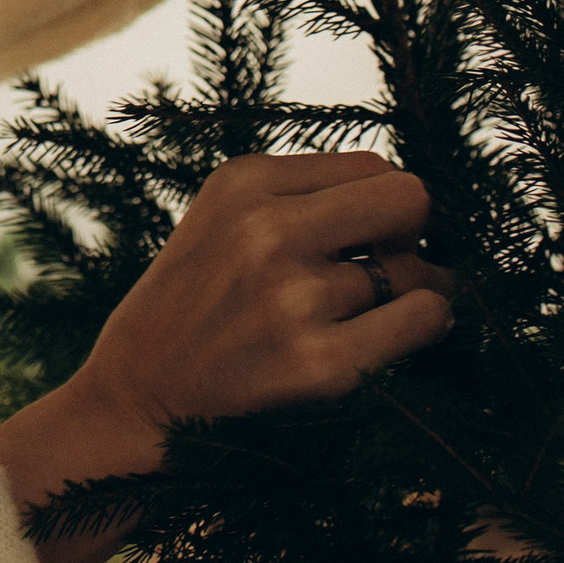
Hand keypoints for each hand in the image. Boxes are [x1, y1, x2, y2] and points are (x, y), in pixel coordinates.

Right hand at [0, 151, 450, 562]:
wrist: (138, 396)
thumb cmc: (195, 302)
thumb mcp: (224, 217)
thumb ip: (305, 194)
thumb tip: (411, 200)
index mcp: (243, 183)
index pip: (373, 166)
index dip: (381, 204)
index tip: (366, 235)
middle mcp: (268, 232)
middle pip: (409, 200)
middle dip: (411, 232)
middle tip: (389, 264)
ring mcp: (295, 300)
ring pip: (418, 270)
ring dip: (411, 289)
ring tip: (370, 310)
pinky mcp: (321, 366)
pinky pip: (424, 319)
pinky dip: (425, 324)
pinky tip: (395, 333)